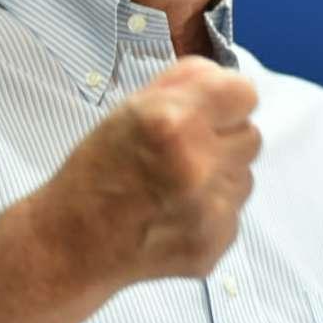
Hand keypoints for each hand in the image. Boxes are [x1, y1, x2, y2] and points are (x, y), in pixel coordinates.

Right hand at [42, 55, 261, 283]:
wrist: (71, 243)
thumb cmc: (97, 168)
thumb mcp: (130, 107)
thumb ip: (184, 82)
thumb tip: (225, 77)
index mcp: (172, 122)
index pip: (245, 94)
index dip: (227, 101)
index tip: (210, 111)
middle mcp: (196, 166)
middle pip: (251, 136)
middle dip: (223, 139)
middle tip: (185, 151)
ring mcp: (208, 212)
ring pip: (245, 176)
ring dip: (219, 176)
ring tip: (176, 185)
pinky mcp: (214, 245)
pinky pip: (234, 212)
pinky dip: (212, 210)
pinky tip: (175, 213)